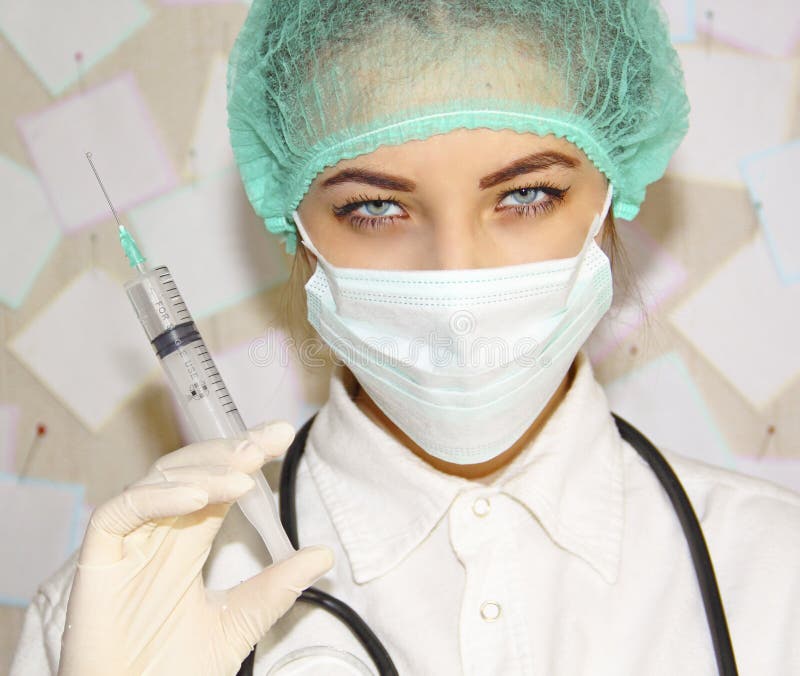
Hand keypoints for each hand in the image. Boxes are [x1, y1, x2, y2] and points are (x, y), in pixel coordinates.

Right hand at [58, 421, 333, 675]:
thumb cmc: (173, 673)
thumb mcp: (238, 623)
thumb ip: (275, 588)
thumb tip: (324, 554)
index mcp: (186, 545)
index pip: (218, 486)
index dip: (246, 457)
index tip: (282, 436)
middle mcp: (157, 536)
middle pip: (190, 473)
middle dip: (229, 451)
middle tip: (269, 439)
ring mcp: (126, 545)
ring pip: (158, 482)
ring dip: (203, 472)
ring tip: (244, 473)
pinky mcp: (97, 560)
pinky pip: (120, 512)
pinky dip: (158, 498)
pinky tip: (200, 498)